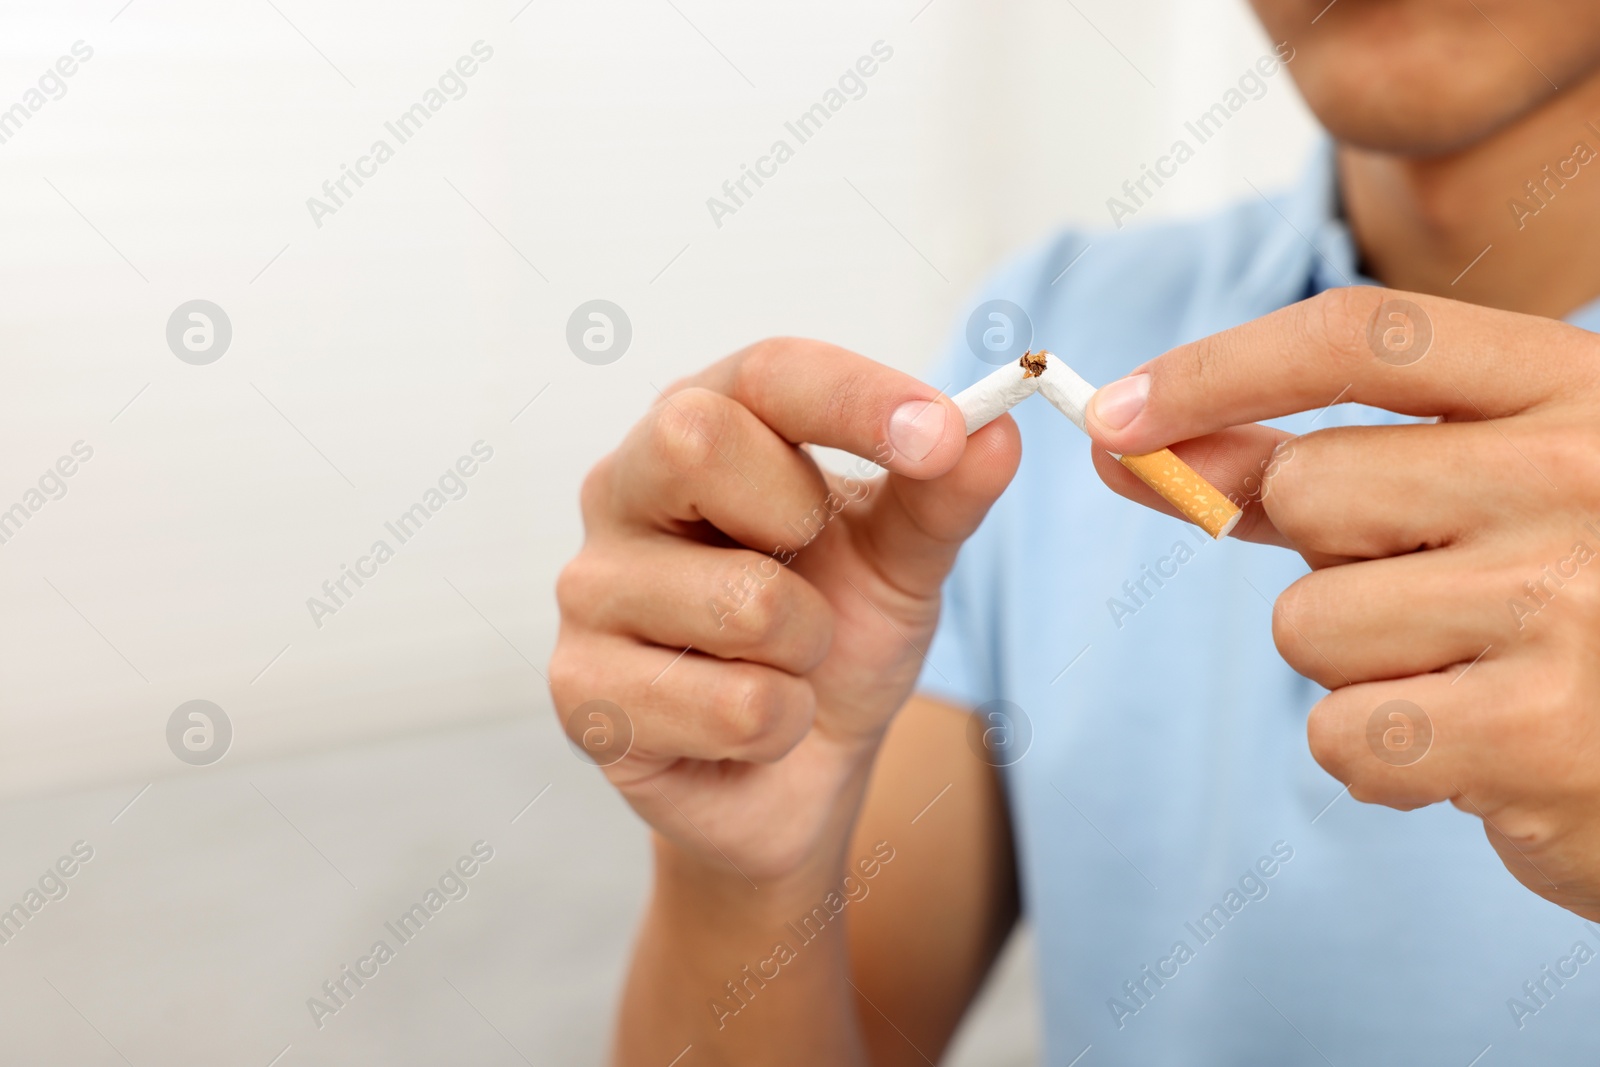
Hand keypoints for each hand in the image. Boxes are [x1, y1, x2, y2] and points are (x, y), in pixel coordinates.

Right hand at [550, 339, 1018, 885]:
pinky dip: (784, 725)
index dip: (855, 397)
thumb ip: (941, 494)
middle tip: (813, 563)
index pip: (765, 374)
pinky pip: (733, 706)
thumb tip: (996, 430)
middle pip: (693, 439)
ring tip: (788, 664)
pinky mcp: (581, 692)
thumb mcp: (901, 560)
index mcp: (700, 426)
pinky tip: (751, 728)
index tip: (942, 435)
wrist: (796, 773)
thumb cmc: (835, 640)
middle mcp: (622, 490)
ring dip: (811, 650)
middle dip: (800, 519)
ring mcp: (588, 590)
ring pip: (742, 601)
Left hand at [1085, 285, 1599, 919]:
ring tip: (1473, 676)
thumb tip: (1127, 445)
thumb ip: (1311, 466)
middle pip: (1309, 489)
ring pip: (1309, 624)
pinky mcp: (1539, 735)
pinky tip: (1476, 748)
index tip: (1114, 416)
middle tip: (1436, 595)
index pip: (1359, 336)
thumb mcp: (1475, 499)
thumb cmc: (1570, 612)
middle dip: (1326, 555)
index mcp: (1575, 389)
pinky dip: (1383, 757)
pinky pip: (1344, 734)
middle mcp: (1581, 475)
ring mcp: (1566, 604)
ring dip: (1359, 666)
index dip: (1216, 370)